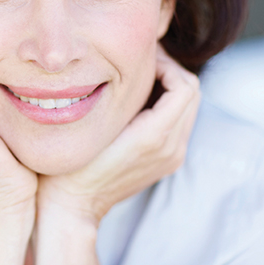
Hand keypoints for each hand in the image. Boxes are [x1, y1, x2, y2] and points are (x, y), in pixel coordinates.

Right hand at [37, 48, 200, 223]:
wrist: (72, 205)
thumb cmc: (70, 163)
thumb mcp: (92, 124)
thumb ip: (119, 96)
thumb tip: (132, 66)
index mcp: (154, 136)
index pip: (184, 85)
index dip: (167, 64)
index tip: (141, 59)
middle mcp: (171, 148)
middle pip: (193, 93)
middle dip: (172, 72)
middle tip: (142, 63)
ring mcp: (172, 158)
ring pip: (189, 108)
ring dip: (171, 88)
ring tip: (139, 80)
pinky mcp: (167, 163)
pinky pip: (180, 124)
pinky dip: (168, 106)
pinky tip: (138, 104)